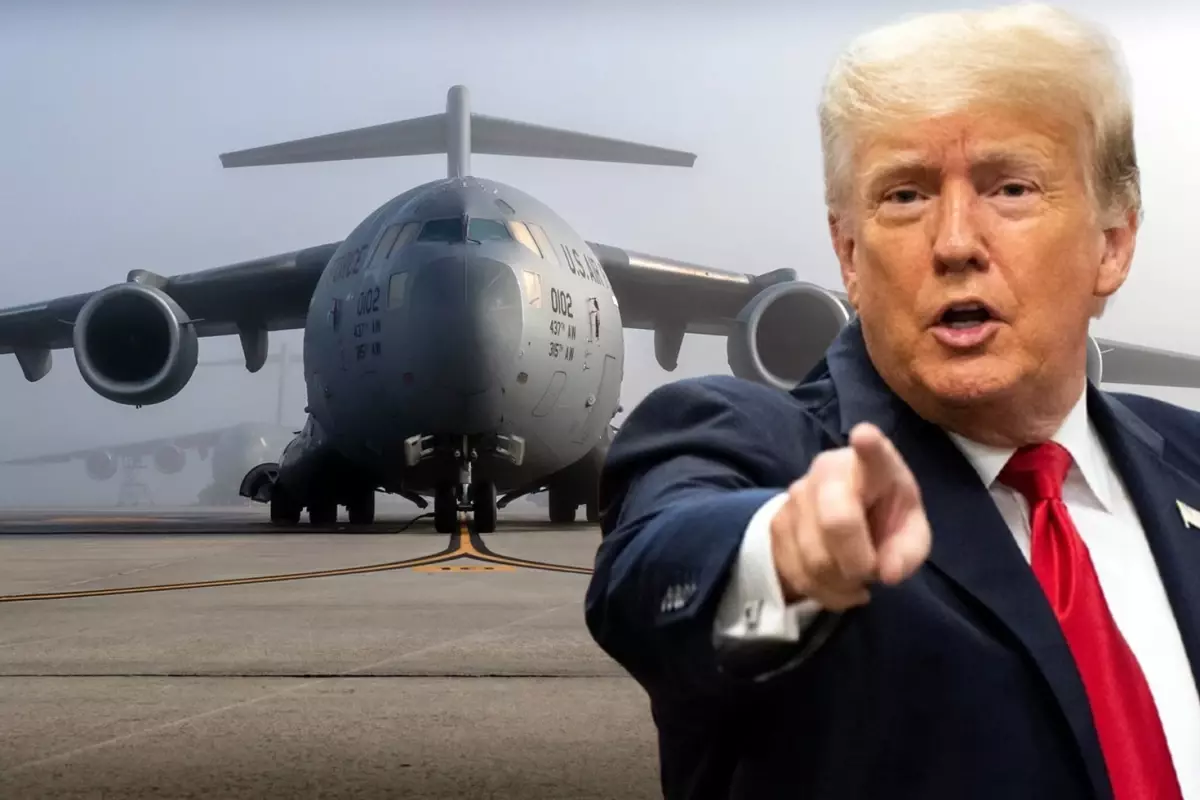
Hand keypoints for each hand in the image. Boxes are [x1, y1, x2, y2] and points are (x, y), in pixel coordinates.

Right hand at [769, 422, 931, 610]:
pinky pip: (798, 573)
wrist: (838, 518)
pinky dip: (823, 592)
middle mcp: (827, 472)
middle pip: (836, 523)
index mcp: (871, 466)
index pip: (871, 453)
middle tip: (870, 571)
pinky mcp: (775, 523)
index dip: (869, 446)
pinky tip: (836, 583)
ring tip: (854, 577)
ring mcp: (796, 495)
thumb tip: (887, 572)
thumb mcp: (909, 531)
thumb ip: (908, 550)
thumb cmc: (882, 516)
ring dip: (840, 583)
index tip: (864, 435)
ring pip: (815, 559)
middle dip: (857, 562)